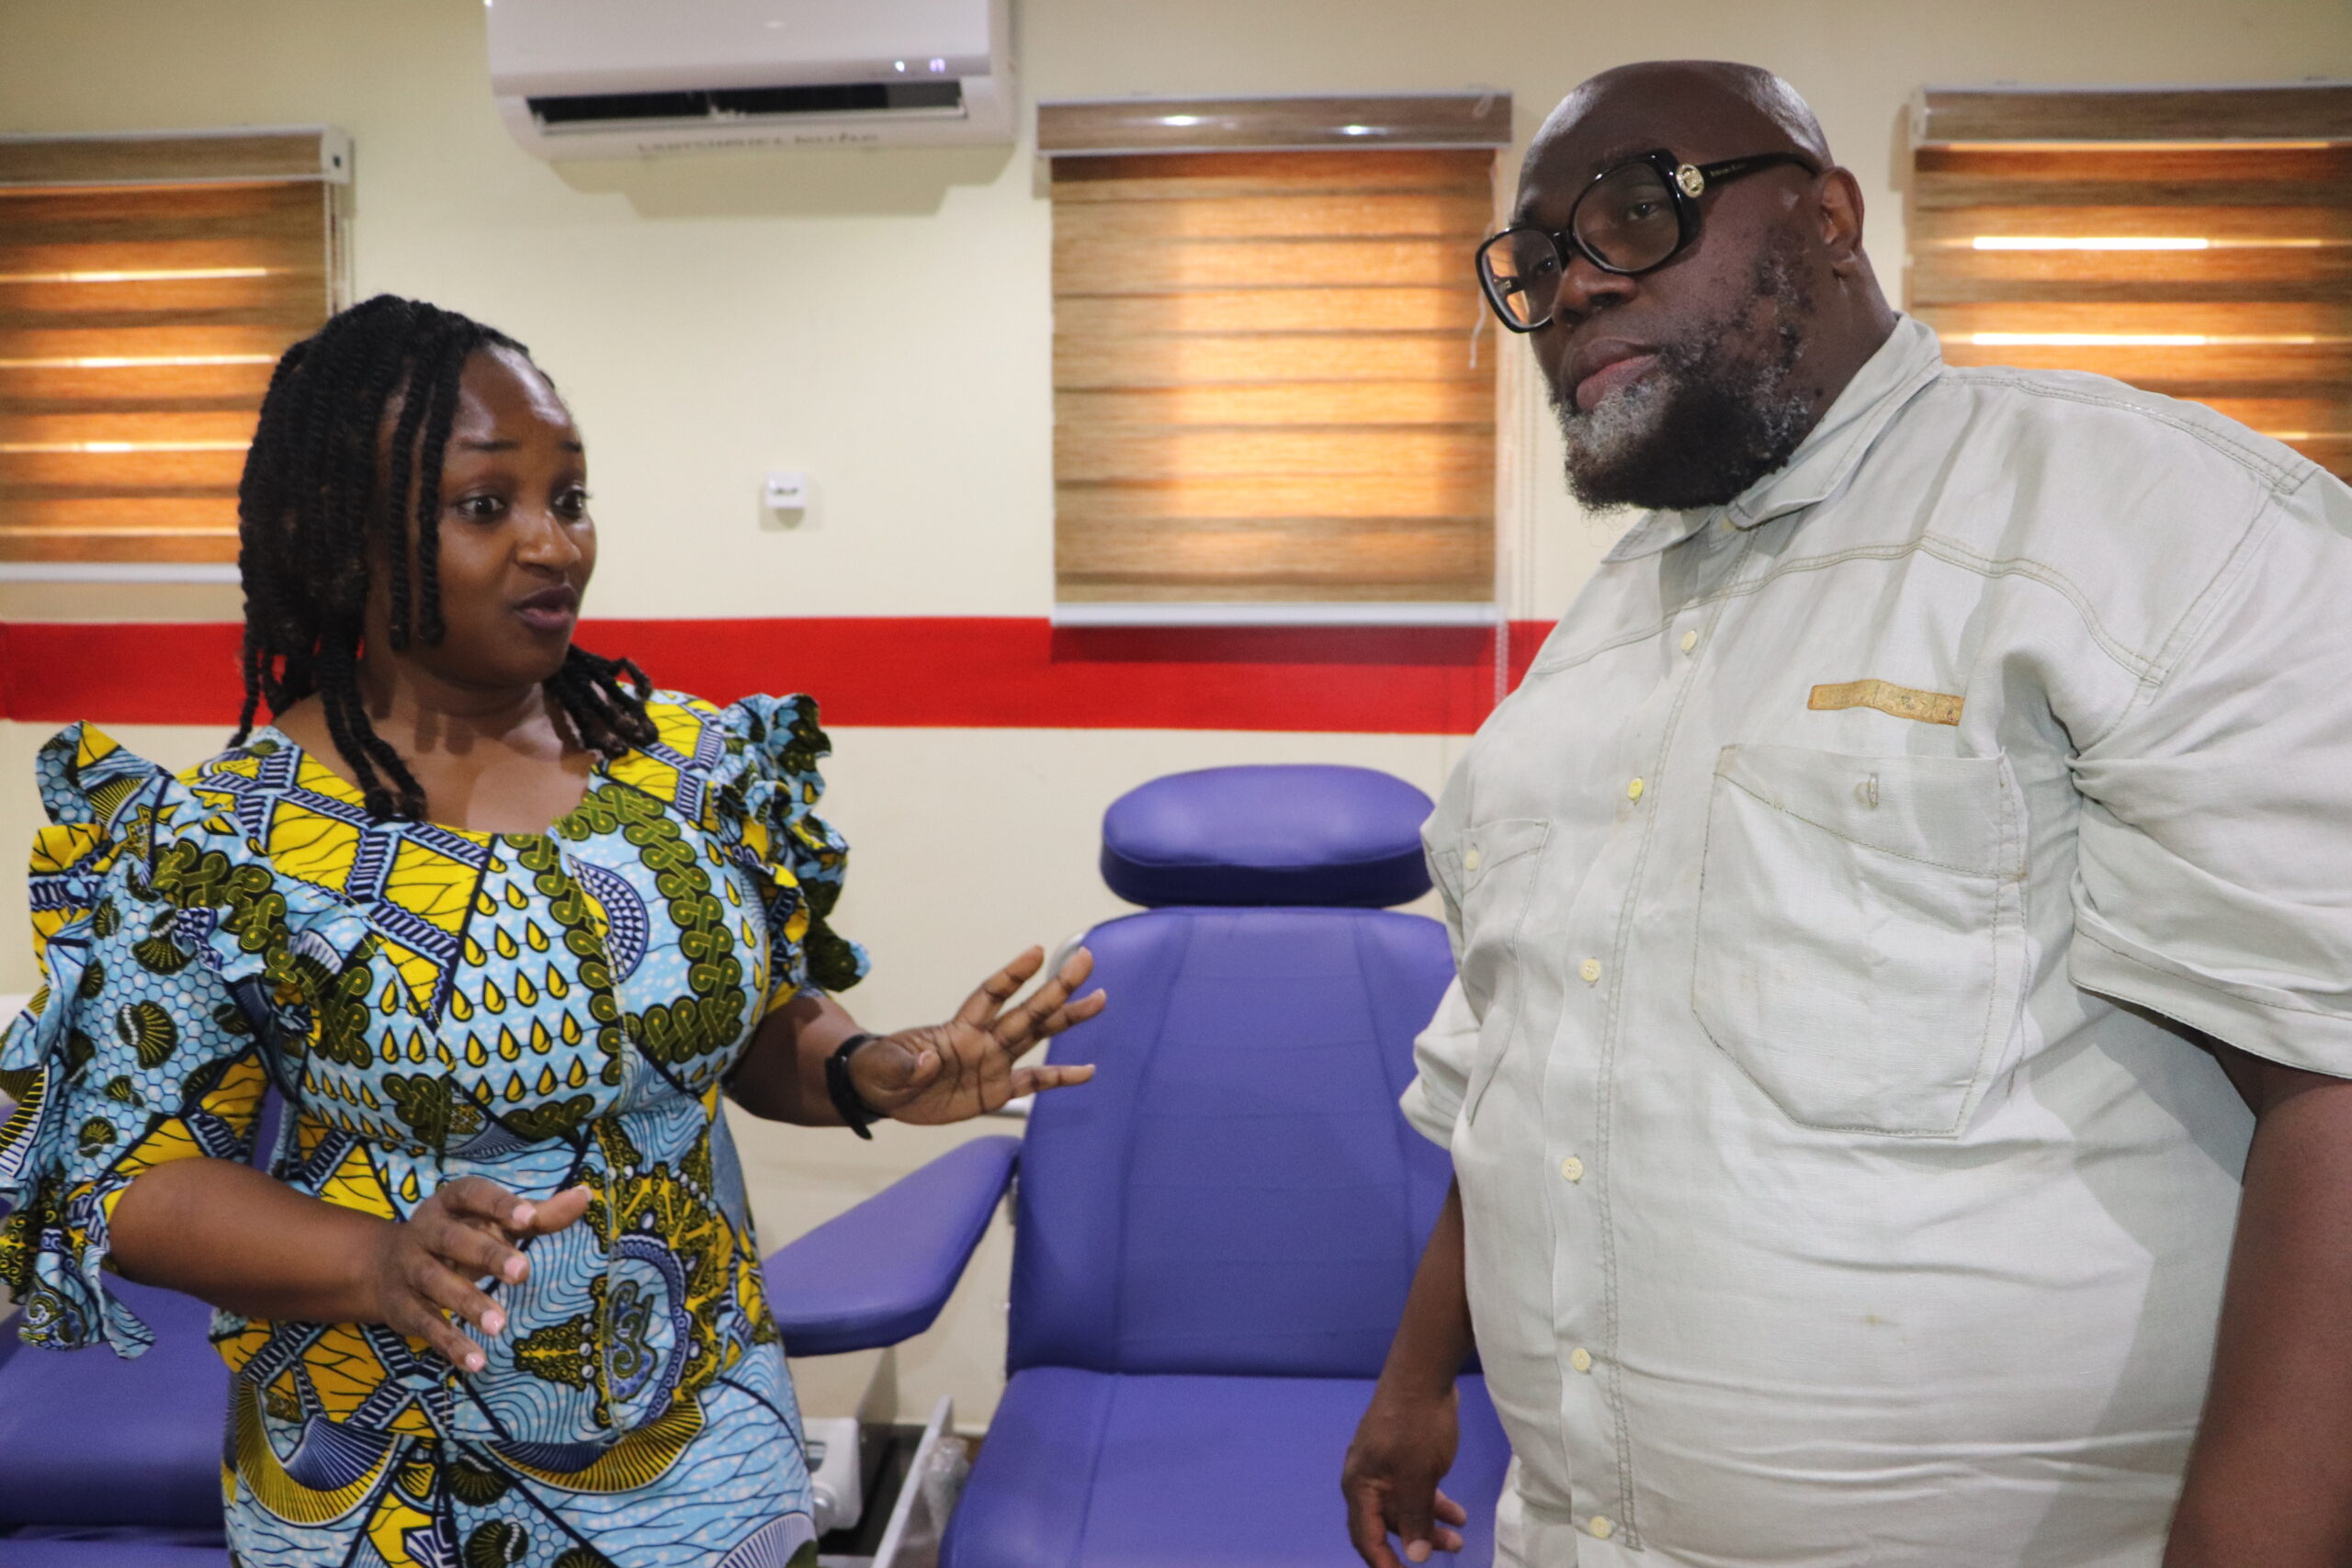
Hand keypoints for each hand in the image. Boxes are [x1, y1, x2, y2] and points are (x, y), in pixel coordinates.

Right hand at [361, 1176, 591, 1370]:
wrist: (381, 1266)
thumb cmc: (459, 1237)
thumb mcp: (492, 1221)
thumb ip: (539, 1215)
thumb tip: (585, 1197)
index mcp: (452, 1202)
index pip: (474, 1195)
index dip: (500, 1204)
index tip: (530, 1218)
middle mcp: (426, 1230)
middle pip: (454, 1240)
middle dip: (487, 1255)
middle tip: (523, 1272)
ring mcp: (410, 1268)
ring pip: (437, 1283)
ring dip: (468, 1303)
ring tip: (500, 1324)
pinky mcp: (403, 1307)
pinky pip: (426, 1325)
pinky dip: (450, 1344)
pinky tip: (477, 1361)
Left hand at [849, 946, 1103, 1124]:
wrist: (883, 1094)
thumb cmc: (880, 1070)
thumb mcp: (884, 1067)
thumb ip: (907, 1064)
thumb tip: (928, 1062)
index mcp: (958, 1030)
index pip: (990, 995)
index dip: (1012, 974)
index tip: (1036, 952)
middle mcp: (984, 1040)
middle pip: (1027, 1011)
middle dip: (1056, 987)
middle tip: (1085, 961)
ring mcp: (993, 1063)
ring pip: (1038, 1037)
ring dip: (1068, 1018)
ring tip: (1099, 1000)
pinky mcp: (996, 1090)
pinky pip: (1034, 1082)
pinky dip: (1060, 1078)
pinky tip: (1088, 1071)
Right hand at [1344, 1379, 1467, 1565]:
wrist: (1423, 1374)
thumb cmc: (1415, 1426)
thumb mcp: (1418, 1476)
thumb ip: (1415, 1517)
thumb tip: (1415, 1557)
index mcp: (1360, 1485)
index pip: (1365, 1537)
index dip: (1384, 1562)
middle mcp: (1367, 1480)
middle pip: (1387, 1524)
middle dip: (1417, 1541)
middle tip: (1451, 1549)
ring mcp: (1385, 1467)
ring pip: (1404, 1507)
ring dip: (1430, 1523)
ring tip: (1458, 1535)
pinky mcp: (1403, 1456)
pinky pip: (1414, 1490)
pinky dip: (1433, 1503)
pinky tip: (1457, 1511)